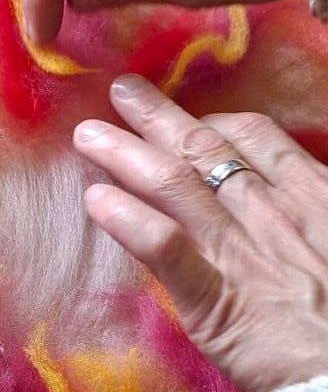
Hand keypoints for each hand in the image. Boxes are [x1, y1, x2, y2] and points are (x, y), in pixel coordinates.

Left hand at [73, 74, 327, 391]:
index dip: (210, 120)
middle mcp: (267, 212)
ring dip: (124, 153)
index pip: (251, 137)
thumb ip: (309, 211)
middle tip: (121, 91)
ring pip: (173, 183)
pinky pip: (164, 248)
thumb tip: (271, 192)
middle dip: (157, 115)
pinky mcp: (213, 300)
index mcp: (307, 195)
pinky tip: (95, 201)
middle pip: (202, 146)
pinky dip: (128, 219)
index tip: (185, 118)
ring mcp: (237, 252)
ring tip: (87, 135)